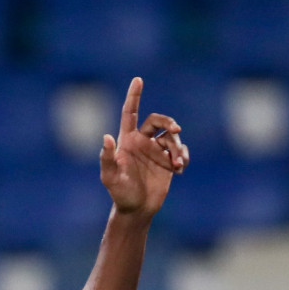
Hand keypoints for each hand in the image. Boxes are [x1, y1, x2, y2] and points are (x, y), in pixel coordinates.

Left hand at [100, 77, 189, 218]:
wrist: (136, 210)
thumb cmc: (120, 194)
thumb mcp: (110, 177)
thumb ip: (107, 158)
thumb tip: (106, 137)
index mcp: (127, 140)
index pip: (131, 112)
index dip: (134, 96)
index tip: (138, 79)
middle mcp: (142, 142)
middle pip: (158, 121)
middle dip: (168, 121)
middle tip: (176, 128)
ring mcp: (156, 151)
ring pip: (172, 137)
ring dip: (177, 147)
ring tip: (176, 163)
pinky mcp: (167, 161)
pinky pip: (180, 150)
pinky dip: (183, 156)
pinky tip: (179, 168)